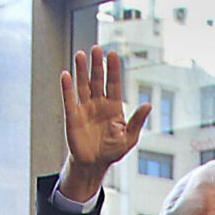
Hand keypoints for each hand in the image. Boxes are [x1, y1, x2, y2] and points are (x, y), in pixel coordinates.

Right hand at [58, 46, 150, 199]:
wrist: (93, 165)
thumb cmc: (112, 152)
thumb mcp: (129, 138)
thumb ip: (137, 121)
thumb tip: (148, 104)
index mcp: (114, 107)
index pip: (114, 83)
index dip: (113, 69)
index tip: (112, 54)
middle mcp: (98, 104)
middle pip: (97, 79)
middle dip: (97, 64)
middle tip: (96, 49)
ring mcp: (85, 109)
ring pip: (83, 85)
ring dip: (81, 70)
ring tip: (81, 55)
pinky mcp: (72, 117)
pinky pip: (69, 100)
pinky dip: (67, 88)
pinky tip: (66, 75)